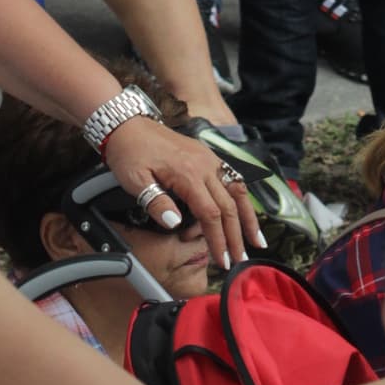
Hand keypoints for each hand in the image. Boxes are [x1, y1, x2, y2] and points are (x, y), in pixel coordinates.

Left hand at [101, 116, 261, 269]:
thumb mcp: (135, 180)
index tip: (222, 261)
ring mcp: (208, 158)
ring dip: (248, 216)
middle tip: (241, 259)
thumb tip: (176, 224)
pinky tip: (244, 211)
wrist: (128, 124)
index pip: (211, 214)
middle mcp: (204, 164)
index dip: (218, 240)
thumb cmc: (130, 152)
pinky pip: (230, 178)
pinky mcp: (206, 156)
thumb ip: (156, 202)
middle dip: (237, 235)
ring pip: (237, 190)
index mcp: (188, 173)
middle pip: (229, 205)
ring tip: (256, 239)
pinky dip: (240, 198)